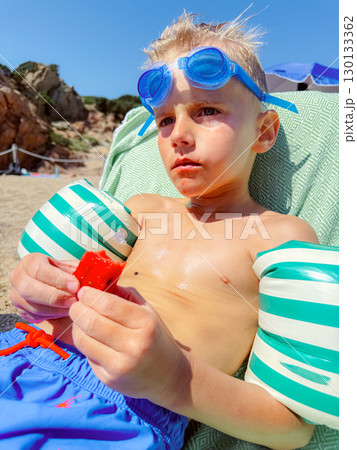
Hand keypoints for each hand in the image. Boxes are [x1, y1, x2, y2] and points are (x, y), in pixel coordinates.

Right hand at [10, 253, 79, 321]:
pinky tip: (63, 312)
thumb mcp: (69, 267)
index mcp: (30, 262)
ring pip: (32, 306)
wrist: (53, 284)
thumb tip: (87, 275)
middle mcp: (18, 277)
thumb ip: (77, 270)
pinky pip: (34, 317)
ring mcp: (16, 296)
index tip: (75, 285)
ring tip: (72, 307)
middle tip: (74, 300)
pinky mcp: (21, 311)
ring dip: (55, 309)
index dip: (58, 279)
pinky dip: (51, 316)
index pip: (39, 269)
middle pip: (30, 289)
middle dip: (55, 297)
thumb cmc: (62, 274)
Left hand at [69, 285, 191, 407]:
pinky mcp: (108, 379)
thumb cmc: (156, 337)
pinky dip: (84, 342)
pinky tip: (90, 337)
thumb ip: (124, 296)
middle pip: (91, 322)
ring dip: (76, 326)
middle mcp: (133, 345)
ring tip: (80, 320)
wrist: (168, 376)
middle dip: (78, 309)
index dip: (90, 296)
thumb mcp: (147, 311)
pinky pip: (86, 355)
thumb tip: (97, 286)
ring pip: (83, 340)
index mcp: (145, 323)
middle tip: (76, 304)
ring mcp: (119, 365)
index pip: (108, 305)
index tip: (84, 291)